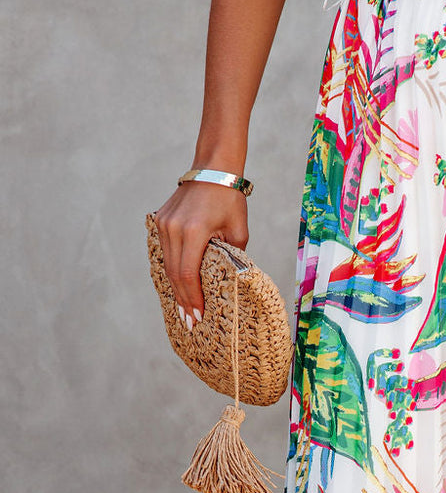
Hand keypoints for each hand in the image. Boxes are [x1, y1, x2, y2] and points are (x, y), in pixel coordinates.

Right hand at [154, 181, 248, 326]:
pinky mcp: (160, 221)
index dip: (193, 298)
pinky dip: (172, 271)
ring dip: (176, 288)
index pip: (188, 274)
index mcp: (193, 231)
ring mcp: (164, 223)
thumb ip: (232, 259)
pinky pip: (165, 252)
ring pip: (167, 264)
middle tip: (190, 323)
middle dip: (183, 300)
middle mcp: (173, 227)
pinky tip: (178, 287)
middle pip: (174, 273)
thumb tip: (227, 285)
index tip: (198, 317)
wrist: (213, 169)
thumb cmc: (230, 201)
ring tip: (183, 310)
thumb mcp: (239, 232)